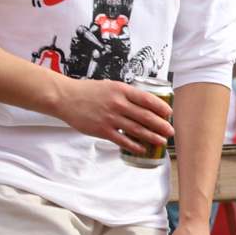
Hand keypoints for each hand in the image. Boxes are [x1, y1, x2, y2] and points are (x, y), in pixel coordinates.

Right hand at [53, 78, 173, 154]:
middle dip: (161, 125)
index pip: (147, 99)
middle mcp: (117, 103)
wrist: (66, 98)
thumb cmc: (88, 91)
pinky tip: (142, 149)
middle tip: (170, 131)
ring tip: (161, 141)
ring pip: (136, 129)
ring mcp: (110, 118)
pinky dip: (134, 146)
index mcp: (121, 90)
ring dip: (151, 137)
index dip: (161, 107)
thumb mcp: (110, 86)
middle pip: (145, 116)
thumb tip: (143, 103)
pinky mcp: (102, 130)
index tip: (169, 113)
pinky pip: (122, 140)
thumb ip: (125, 94)